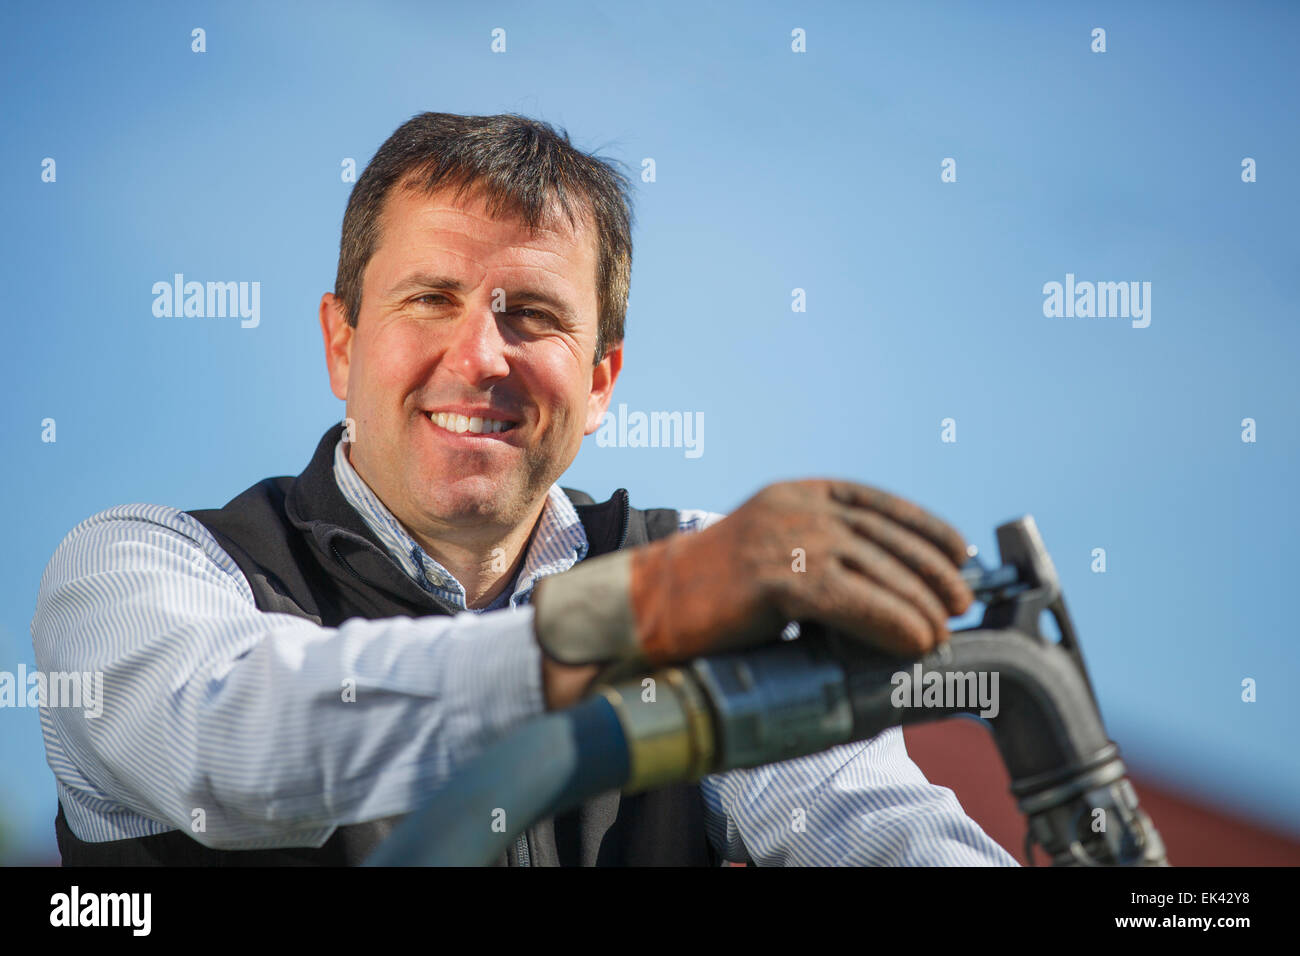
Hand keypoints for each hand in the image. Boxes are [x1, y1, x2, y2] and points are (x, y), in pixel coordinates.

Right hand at [629, 479, 974, 661]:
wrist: (647, 605)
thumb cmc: (710, 592)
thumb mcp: (772, 552)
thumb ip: (819, 554)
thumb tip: (879, 585)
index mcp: (797, 493)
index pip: (878, 502)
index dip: (926, 526)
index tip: (961, 551)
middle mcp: (795, 507)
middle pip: (885, 536)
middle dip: (932, 570)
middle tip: (961, 602)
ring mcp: (784, 538)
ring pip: (875, 569)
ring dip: (919, 604)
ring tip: (941, 633)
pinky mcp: (775, 577)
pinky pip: (851, 600)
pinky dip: (891, 621)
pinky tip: (915, 641)